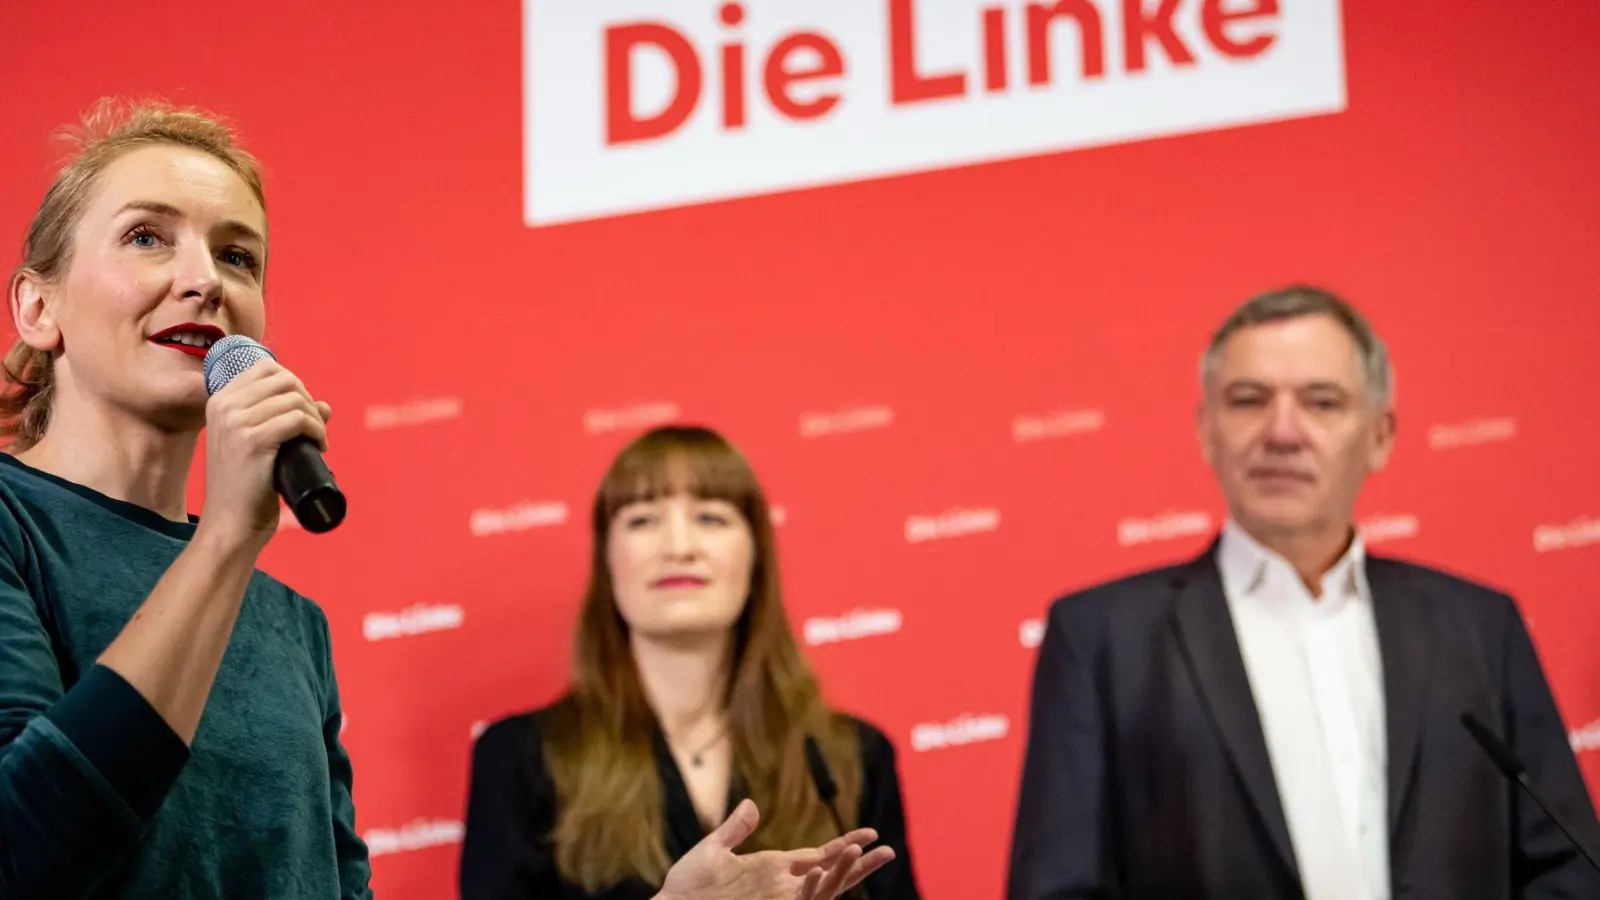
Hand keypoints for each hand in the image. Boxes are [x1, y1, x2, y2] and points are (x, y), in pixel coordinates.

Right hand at [198, 359, 330, 549]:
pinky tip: (319, 447)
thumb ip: (281, 418)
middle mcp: (224, 405)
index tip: (302, 412)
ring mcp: (237, 422)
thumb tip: (324, 405)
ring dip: (316, 419)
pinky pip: (299, 419)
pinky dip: (317, 430)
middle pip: (285, 379)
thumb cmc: (246, 486)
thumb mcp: (256, 443)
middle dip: (308, 400)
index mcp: (219, 400)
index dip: (294, 385)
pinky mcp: (254, 440)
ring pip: (295, 398)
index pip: (266, 368)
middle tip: (314, 429)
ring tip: (317, 441)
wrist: (230, 522)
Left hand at [655, 799, 893, 899]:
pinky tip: (819, 870)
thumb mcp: (711, 851)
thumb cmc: (686, 886)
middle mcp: (783, 885)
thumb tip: (752, 803)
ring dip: (841, 872)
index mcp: (774, 867)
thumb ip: (734, 829)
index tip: (870, 833)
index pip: (819, 855)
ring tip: (858, 851)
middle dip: (859, 863)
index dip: (846, 845)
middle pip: (831, 874)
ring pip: (821, 889)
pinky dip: (811, 888)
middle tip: (887, 849)